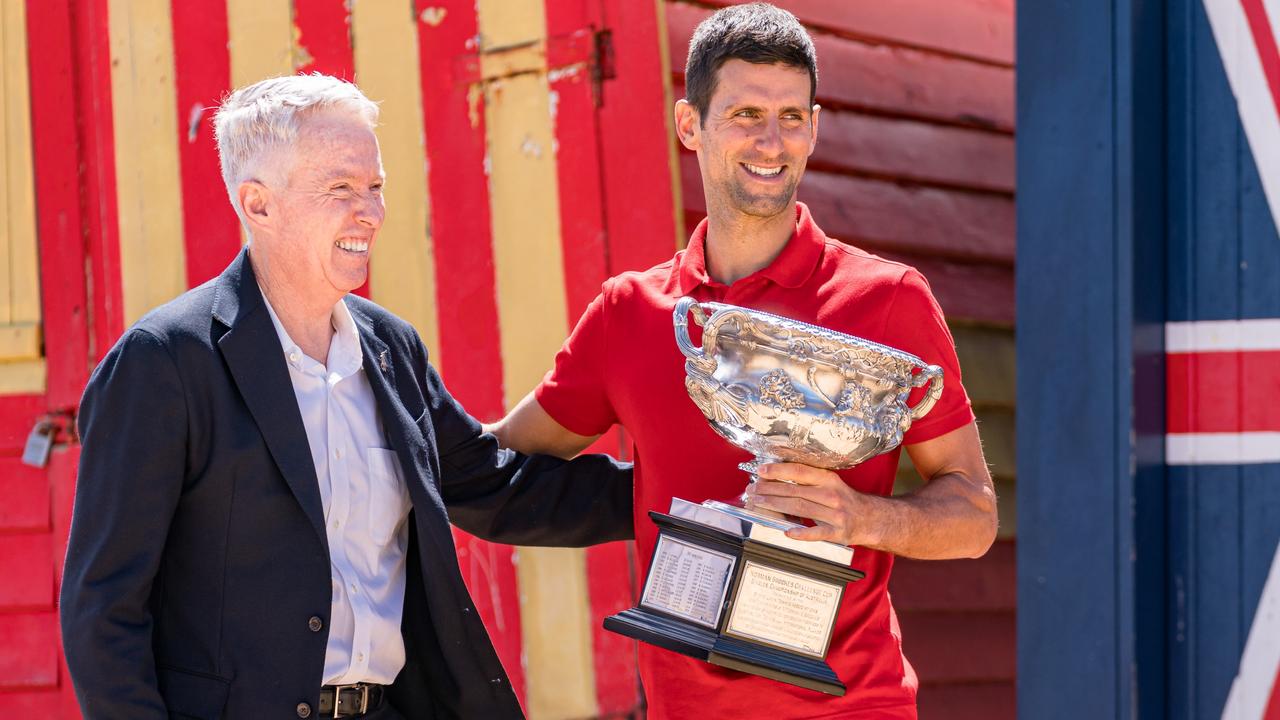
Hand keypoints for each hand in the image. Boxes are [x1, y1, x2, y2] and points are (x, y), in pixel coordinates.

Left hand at [744, 463, 878, 546]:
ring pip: (800, 508)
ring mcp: (835, 515)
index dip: (779, 471)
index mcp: (829, 480)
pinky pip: (817, 533)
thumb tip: (778, 476)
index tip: (761, 470)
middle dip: (770, 490)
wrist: (870, 518)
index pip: (800, 472)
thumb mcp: (830, 484)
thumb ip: (808, 480)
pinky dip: (802, 532)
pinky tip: (787, 531)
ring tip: (758, 503)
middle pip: (795, 491)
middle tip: (752, 489)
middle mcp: (832, 495)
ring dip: (776, 506)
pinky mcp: (837, 533)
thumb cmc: (845, 500)